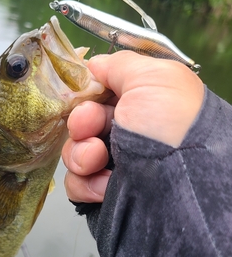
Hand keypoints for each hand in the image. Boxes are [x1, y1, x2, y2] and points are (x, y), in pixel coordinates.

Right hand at [62, 51, 203, 202]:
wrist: (180, 182)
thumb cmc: (171, 124)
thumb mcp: (152, 77)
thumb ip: (120, 64)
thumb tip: (95, 65)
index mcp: (140, 103)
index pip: (98, 95)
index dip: (86, 95)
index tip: (84, 96)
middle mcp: (126, 133)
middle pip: (82, 123)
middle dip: (81, 124)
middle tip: (89, 128)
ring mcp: (115, 164)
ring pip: (75, 153)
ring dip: (80, 154)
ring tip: (97, 159)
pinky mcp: (104, 192)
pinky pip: (77, 184)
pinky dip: (84, 183)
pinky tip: (103, 183)